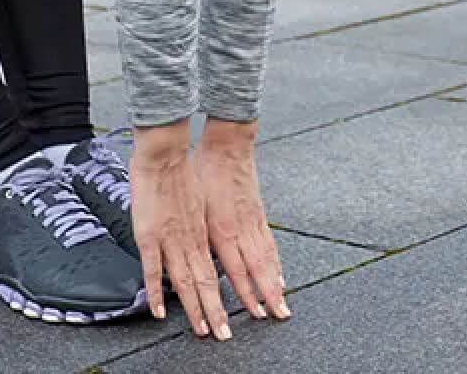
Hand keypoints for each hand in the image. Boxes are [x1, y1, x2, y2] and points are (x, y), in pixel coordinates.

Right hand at [130, 123, 228, 339]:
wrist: (165, 154)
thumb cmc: (180, 173)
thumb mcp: (195, 205)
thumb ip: (194, 226)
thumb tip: (195, 241)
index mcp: (202, 233)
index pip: (215, 273)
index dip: (222, 296)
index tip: (227, 316)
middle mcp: (191, 240)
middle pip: (206, 283)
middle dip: (215, 311)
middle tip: (222, 334)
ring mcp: (171, 240)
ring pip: (186, 282)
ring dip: (194, 309)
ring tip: (201, 330)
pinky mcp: (150, 235)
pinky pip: (153, 270)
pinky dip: (157, 292)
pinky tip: (160, 311)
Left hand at [198, 119, 289, 322]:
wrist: (227, 148)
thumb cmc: (203, 172)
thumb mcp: (191, 205)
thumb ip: (193, 234)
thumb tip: (186, 257)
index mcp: (219, 230)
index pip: (232, 271)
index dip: (239, 295)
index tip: (245, 314)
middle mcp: (239, 231)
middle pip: (254, 272)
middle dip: (262, 298)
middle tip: (271, 318)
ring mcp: (252, 223)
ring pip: (266, 261)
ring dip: (273, 285)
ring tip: (280, 305)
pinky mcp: (259, 215)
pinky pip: (269, 246)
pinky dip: (276, 265)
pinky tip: (279, 275)